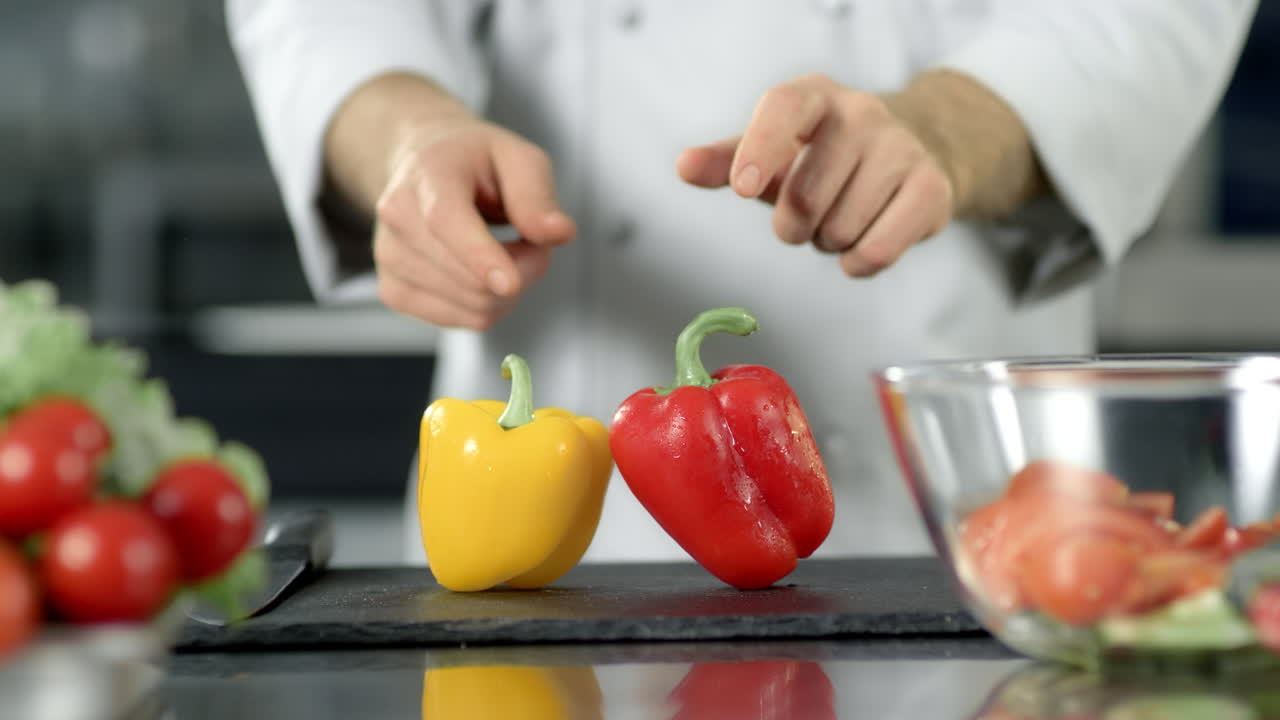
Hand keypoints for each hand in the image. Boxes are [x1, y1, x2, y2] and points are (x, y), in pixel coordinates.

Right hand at [372, 115, 575, 328]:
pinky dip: (487, 304)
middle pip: (471, 278)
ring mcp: (389, 258)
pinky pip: (463, 320)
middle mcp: (397, 217)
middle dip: (523, 268)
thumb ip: (537, 195)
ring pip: (473, 306)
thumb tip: (558, 233)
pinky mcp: (394, 291)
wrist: (421, 167)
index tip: (511, 284)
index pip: (445, 222)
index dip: (480, 257)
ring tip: (502, 248)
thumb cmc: (473, 162)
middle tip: (530, 238)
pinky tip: (480, 271)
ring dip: (506, 288)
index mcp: (427, 174)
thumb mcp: (517, 157)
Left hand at [677, 73, 953, 277]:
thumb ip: (725, 161)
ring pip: (840, 228)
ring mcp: (902, 149)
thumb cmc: (823, 156)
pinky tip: (864, 240)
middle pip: (806, 194)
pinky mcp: (932, 189)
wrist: (910, 154)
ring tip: (841, 217)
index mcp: (814, 97)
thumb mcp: (771, 152)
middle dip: (793, 225)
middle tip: (807, 215)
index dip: (760, 147)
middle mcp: (862, 113)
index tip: (743, 189)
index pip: (784, 108)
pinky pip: (877, 250)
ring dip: (828, 241)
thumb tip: (685, 166)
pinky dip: (858, 262)